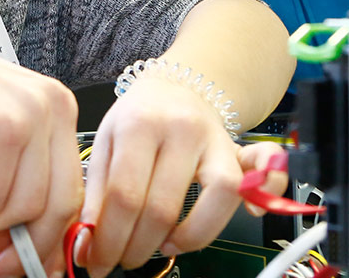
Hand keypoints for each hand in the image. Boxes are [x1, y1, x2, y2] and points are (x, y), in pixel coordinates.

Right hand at [0, 26, 81, 277]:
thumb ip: (5, 194)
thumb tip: (19, 243)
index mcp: (55, 109)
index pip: (72, 188)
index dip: (49, 236)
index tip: (28, 262)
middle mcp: (53, 106)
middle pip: (62, 203)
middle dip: (26, 247)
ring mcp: (32, 114)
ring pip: (26, 207)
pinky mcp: (3, 127)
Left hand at [73, 78, 284, 271]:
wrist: (176, 87)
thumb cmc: (138, 118)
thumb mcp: (105, 142)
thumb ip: (95, 193)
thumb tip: (86, 244)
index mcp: (139, 124)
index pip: (124, 195)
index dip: (109, 238)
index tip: (98, 261)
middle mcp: (182, 129)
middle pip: (163, 206)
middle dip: (138, 247)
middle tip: (123, 260)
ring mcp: (216, 140)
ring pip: (216, 199)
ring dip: (187, 239)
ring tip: (163, 247)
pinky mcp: (240, 152)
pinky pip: (261, 179)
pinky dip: (258, 202)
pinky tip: (241, 218)